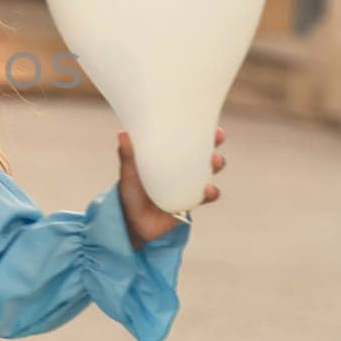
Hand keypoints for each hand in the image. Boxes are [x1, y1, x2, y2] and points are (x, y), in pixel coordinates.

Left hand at [117, 127, 225, 247]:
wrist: (132, 222)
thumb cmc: (131, 193)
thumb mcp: (128, 173)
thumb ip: (127, 155)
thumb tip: (122, 133)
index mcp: (169, 155)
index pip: (187, 137)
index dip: (200, 127)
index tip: (207, 118)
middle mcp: (183, 168)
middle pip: (204, 151)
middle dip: (214, 143)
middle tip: (217, 137)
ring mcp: (190, 184)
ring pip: (210, 171)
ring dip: (217, 164)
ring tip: (215, 161)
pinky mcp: (192, 201)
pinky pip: (207, 195)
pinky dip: (211, 192)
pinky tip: (208, 190)